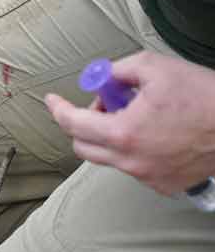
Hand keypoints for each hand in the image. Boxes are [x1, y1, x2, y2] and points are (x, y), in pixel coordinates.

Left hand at [46, 51, 214, 194]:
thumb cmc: (203, 96)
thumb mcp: (153, 67)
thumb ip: (117, 71)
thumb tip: (102, 77)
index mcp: (124, 133)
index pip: (72, 124)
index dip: (57, 108)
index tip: (52, 100)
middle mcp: (132, 161)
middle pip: (83, 146)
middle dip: (84, 123)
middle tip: (106, 103)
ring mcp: (149, 176)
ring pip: (110, 157)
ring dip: (111, 135)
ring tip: (137, 114)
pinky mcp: (166, 184)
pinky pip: (135, 168)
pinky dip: (133, 150)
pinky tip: (153, 132)